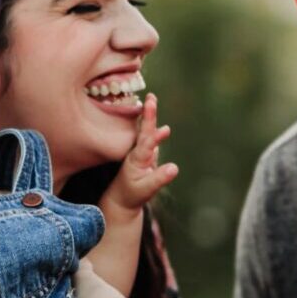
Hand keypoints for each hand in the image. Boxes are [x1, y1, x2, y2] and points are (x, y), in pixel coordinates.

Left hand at [102, 95, 176, 213]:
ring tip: (152, 101)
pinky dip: (154, 130)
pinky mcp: (145, 156)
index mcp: (137, 159)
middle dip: (148, 114)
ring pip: (146, 132)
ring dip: (150, 117)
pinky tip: (163, 129)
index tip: (165, 128)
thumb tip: (175, 168)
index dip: (155, 134)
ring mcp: (141, 153)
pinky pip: (149, 139)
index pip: (146, 143)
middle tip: (151, 97)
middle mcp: (138, 153)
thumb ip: (160, 178)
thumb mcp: (147, 189)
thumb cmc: (133, 195)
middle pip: (145, 131)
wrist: (121, 200)